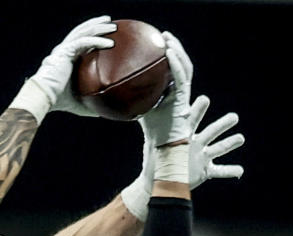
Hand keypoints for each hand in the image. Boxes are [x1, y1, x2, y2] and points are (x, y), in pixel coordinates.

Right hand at [32, 16, 116, 114]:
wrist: (42, 97)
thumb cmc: (57, 102)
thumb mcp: (78, 104)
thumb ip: (90, 105)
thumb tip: (103, 114)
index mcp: (64, 60)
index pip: (80, 43)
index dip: (92, 37)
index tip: (106, 35)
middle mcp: (62, 51)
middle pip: (81, 32)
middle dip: (96, 25)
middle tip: (110, 22)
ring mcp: (62, 50)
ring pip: (83, 32)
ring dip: (98, 27)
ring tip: (113, 26)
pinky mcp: (64, 52)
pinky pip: (83, 42)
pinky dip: (97, 41)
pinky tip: (109, 43)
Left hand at [121, 94, 244, 218]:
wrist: (160, 180)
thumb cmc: (156, 160)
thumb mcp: (153, 143)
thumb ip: (150, 128)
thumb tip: (136, 110)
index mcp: (184, 136)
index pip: (191, 120)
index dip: (197, 110)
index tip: (204, 99)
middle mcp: (196, 144)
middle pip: (211, 131)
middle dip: (223, 125)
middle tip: (234, 117)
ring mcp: (202, 157)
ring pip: (219, 148)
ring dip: (230, 143)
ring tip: (240, 138)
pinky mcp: (205, 171)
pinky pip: (220, 171)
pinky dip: (230, 171)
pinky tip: (240, 171)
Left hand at [139, 31, 192, 146]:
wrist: (164, 145)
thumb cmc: (151, 130)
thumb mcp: (138, 109)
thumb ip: (130, 98)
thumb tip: (107, 91)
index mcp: (171, 90)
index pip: (172, 68)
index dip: (168, 54)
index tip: (156, 42)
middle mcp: (179, 89)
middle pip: (181, 62)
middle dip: (174, 46)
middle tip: (163, 35)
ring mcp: (183, 92)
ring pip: (185, 66)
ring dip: (178, 50)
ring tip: (167, 39)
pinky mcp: (184, 98)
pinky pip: (181, 77)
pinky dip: (176, 63)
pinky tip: (168, 53)